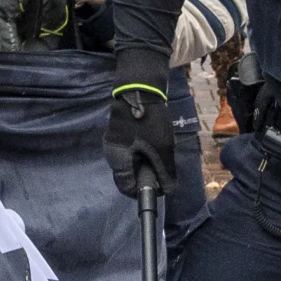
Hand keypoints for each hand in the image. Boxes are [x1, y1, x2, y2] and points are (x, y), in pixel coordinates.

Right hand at [107, 84, 178, 199]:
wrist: (139, 90)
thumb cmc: (148, 122)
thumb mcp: (162, 149)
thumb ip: (164, 172)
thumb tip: (168, 190)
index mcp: (118, 161)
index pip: (127, 188)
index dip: (144, 191)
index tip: (159, 186)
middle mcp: (111, 154)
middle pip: (128, 176)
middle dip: (146, 175)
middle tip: (162, 167)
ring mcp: (114, 142)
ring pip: (130, 162)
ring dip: (145, 162)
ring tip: (160, 152)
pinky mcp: (118, 133)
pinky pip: (130, 150)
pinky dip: (141, 151)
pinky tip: (154, 141)